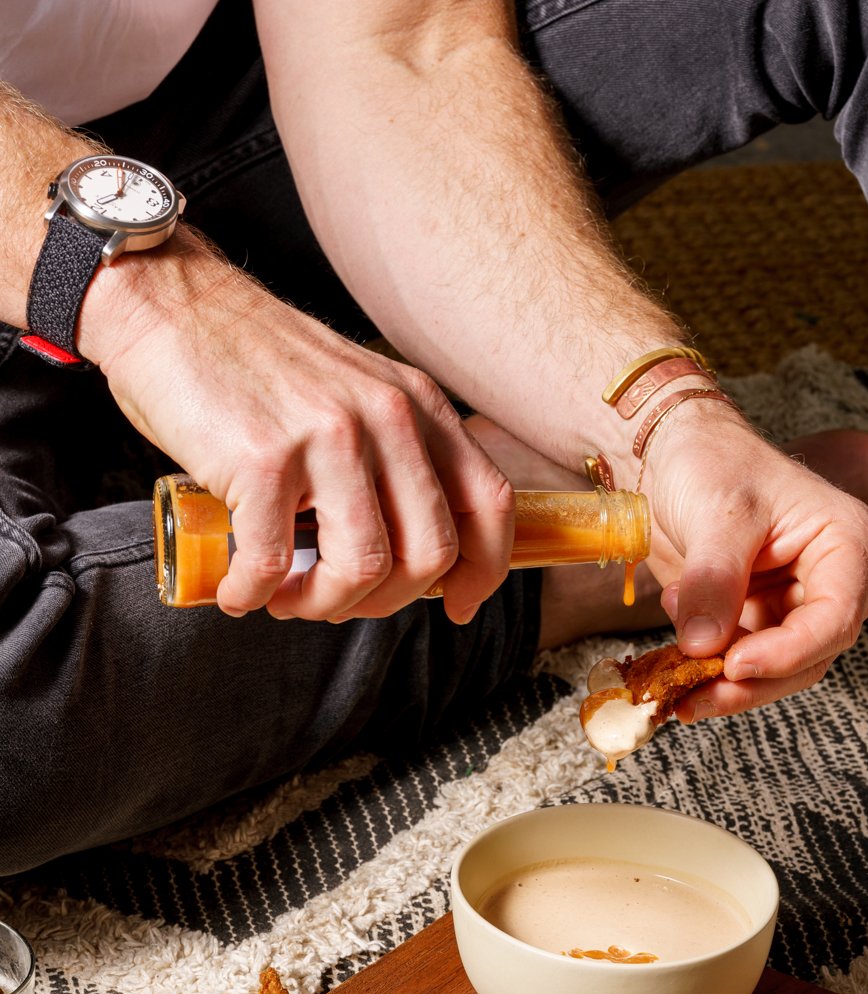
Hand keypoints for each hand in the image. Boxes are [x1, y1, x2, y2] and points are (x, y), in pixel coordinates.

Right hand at [88, 239, 514, 621]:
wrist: (170, 306)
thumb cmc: (254, 364)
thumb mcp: (356, 394)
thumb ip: (394, 456)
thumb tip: (411, 552)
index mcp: (419, 406)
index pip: (490, 502)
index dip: (482, 571)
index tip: (458, 605)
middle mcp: (388, 417)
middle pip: (432, 552)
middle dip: (389, 601)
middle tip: (343, 601)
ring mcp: (329, 437)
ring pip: (366, 568)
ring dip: (325, 605)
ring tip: (288, 598)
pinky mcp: (264, 460)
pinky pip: (275, 563)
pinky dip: (254, 593)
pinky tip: (239, 589)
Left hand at [639, 401, 867, 717]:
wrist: (673, 458)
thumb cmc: (712, 463)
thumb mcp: (717, 514)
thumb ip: (715, 580)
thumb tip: (703, 645)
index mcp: (848, 541)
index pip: (836, 617)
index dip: (788, 652)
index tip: (734, 666)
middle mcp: (835, 579)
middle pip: (811, 655)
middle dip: (751, 680)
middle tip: (693, 691)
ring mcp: (798, 604)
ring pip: (777, 671)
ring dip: (722, 679)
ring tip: (673, 660)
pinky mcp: (761, 621)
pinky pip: (743, 664)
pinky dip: (706, 667)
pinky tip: (674, 643)